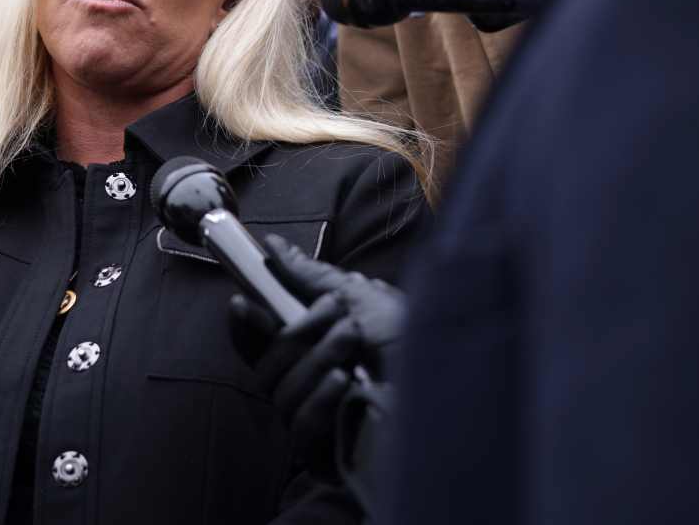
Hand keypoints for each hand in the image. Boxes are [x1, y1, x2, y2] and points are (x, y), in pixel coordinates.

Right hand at [229, 235, 405, 475]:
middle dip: (295, 336)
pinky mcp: (327, 452)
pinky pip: (299, 424)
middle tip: (336, 320)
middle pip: (266, 366)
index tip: (241, 301)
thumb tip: (275, 245)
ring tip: (354, 347)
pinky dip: (319, 397)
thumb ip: (313, 277)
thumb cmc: (415, 343)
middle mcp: (314, 386)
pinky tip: (345, 385)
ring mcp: (320, 421)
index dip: (246, 325)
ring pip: (281, 392)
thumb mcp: (363, 298)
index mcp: (318, 352)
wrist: (457, 391)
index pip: (262, 345)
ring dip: (316, 361)